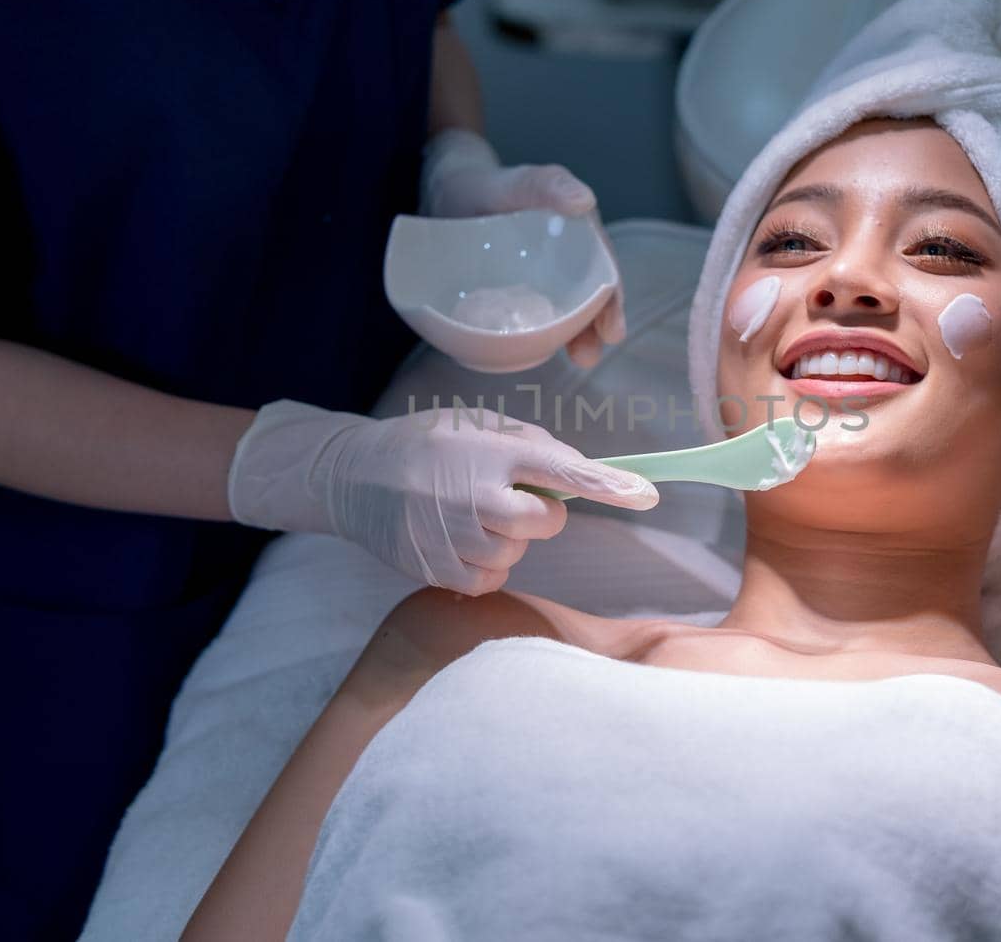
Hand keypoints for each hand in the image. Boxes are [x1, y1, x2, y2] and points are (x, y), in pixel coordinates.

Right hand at [227, 400, 658, 594]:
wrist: (353, 476)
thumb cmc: (427, 444)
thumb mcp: (478, 423)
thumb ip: (532, 445)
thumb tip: (581, 473)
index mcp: (492, 452)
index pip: (564, 471)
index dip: (610, 485)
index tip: (647, 494)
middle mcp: (477, 496)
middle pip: (548, 521)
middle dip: (542, 511)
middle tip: (507, 494)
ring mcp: (455, 537)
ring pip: (519, 553)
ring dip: (508, 538)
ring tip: (468, 513)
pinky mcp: (439, 570)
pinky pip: (491, 578)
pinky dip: (485, 562)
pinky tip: (458, 537)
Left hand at [418, 128, 625, 367]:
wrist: (444, 194)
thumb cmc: (485, 184)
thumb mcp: (516, 181)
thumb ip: (546, 184)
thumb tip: (585, 201)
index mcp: (575, 234)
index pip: (601, 270)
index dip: (611, 301)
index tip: (612, 330)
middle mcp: (562, 260)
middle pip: (586, 298)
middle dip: (594, 328)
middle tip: (589, 356)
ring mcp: (537, 278)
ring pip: (561, 311)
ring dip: (572, 337)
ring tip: (577, 361)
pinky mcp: (512, 291)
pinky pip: (530, 315)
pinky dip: (538, 335)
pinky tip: (534, 354)